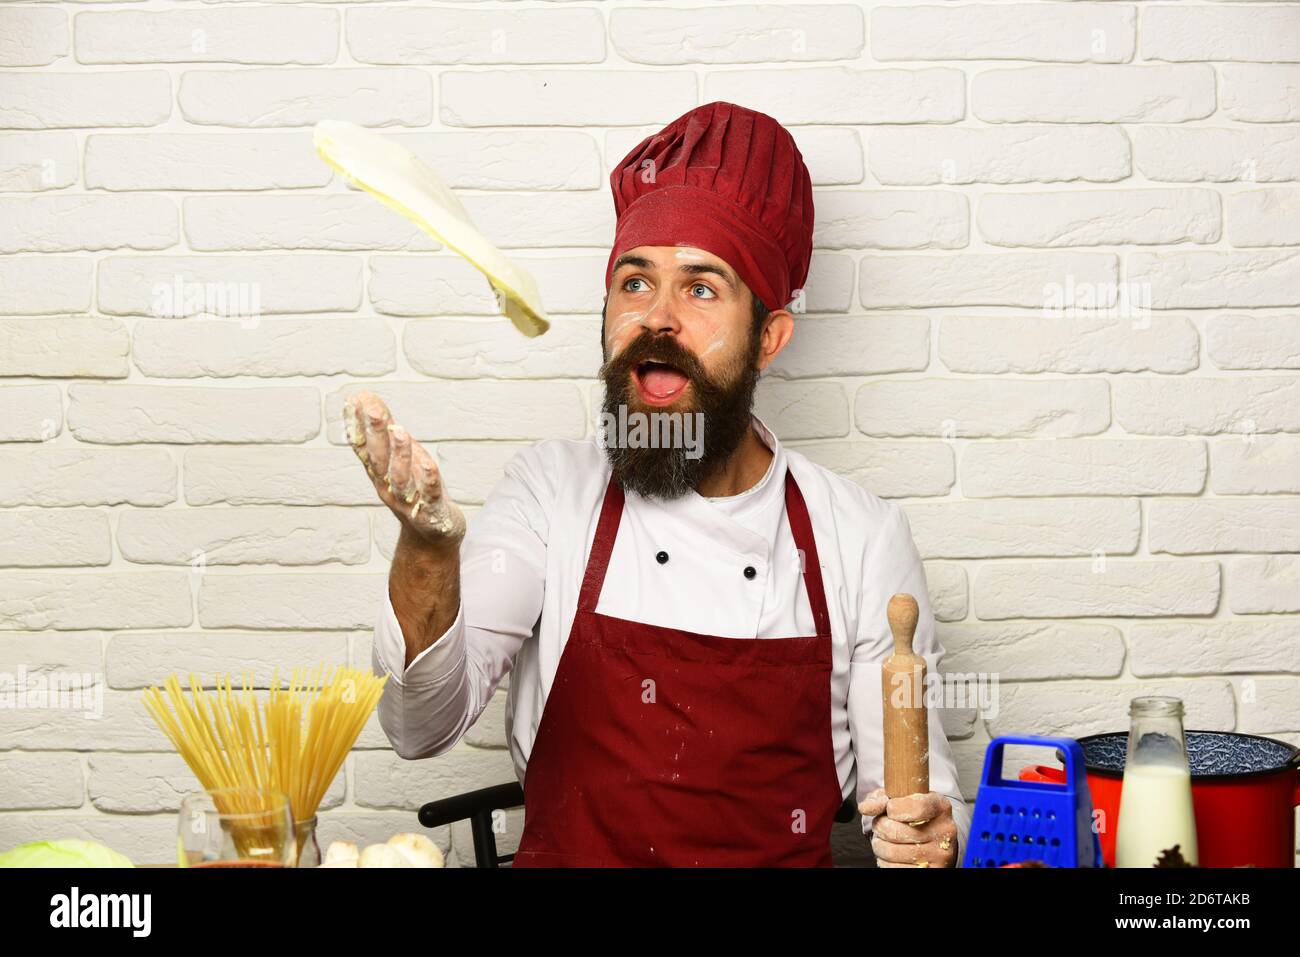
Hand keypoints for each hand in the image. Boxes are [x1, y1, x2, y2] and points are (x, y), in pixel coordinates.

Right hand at [344, 390, 465, 546]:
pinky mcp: (431, 512)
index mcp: (379, 474)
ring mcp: (409, 502)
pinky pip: (429, 494)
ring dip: (399, 453)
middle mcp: (389, 487)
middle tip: (372, 408)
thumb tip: (365, 399)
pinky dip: (427, 479)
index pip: (365, 447)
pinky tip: (428, 462)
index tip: (354, 400)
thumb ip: (385, 433)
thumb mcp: (399, 459)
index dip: (358, 425)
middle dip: (375, 433)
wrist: (432, 536)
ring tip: (398, 430)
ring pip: (401, 477)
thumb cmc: (416, 491)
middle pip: (380, 459)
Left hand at [858, 787, 958, 867]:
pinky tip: (893, 853)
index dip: (894, 808)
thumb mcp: (901, 799)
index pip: (916, 807)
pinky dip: (885, 860)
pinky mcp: (930, 871)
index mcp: (940, 807)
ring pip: (891, 852)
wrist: (935, 839)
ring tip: (886, 839)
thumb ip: (881, 798)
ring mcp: (939, 855)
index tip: (890, 808)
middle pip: (896, 831)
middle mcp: (944, 831)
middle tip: (883, 825)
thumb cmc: (915, 816)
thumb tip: (866, 808)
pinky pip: (893, 868)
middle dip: (880, 826)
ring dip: (880, 844)